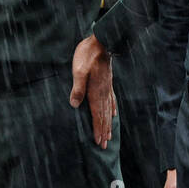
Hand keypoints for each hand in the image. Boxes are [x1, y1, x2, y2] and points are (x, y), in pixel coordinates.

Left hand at [69, 34, 114, 148]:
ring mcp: (107, 88)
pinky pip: (112, 100)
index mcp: (96, 91)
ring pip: (109, 110)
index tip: (99, 142)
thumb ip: (78, 87)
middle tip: (105, 145)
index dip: (97, 129)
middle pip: (104, 116)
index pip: (97, 115)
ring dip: (108, 124)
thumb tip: (74, 104)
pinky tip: (114, 114)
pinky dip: (113, 109)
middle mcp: (103, 93)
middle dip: (104, 131)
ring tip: (110, 135)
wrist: (102, 42)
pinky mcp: (108, 83)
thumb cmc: (88, 55)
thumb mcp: (79, 70)